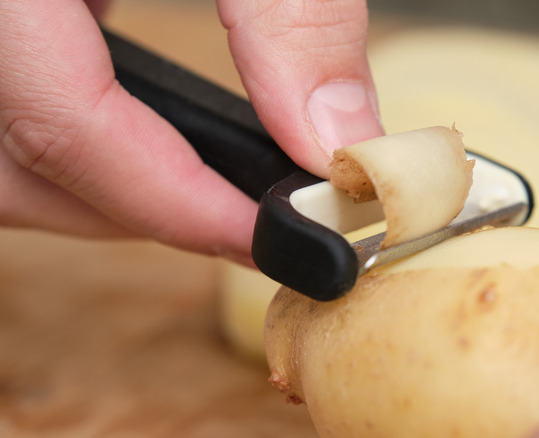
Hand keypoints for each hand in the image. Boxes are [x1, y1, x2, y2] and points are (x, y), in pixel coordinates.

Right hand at [0, 0, 382, 264]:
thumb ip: (291, 16)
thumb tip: (337, 133)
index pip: (61, 128)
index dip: (172, 202)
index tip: (266, 237)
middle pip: (23, 173)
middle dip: (142, 214)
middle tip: (246, 226)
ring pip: (13, 161)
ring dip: (112, 191)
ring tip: (212, 192)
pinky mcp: (14, 28)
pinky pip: (25, 113)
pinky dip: (92, 143)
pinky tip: (158, 135)